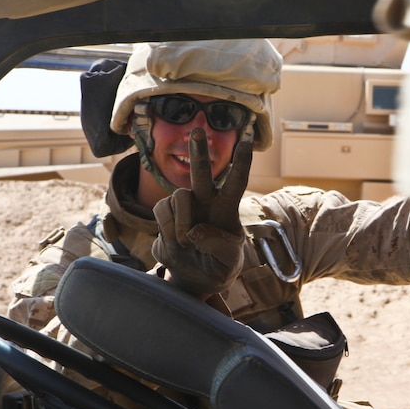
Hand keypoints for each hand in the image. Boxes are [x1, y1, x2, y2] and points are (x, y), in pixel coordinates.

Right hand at [152, 129, 251, 296]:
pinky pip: (162, 211)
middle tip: (199, 130)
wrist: (194, 278)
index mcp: (227, 210)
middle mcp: (205, 202)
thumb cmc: (218, 267)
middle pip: (201, 172)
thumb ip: (220, 246)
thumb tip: (197, 230)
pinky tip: (176, 240)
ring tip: (187, 243)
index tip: (247, 141)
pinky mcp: (166, 214)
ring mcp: (184, 207)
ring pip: (179, 197)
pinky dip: (168, 228)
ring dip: (182, 223)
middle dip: (198, 151)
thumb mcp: (229, 262)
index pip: (236, 182)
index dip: (241, 163)